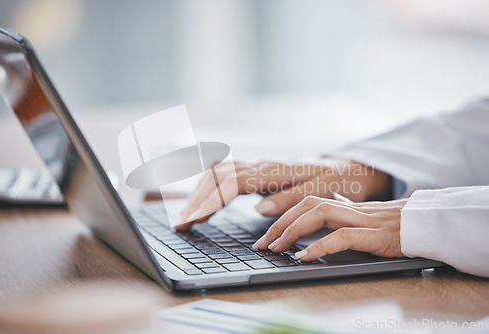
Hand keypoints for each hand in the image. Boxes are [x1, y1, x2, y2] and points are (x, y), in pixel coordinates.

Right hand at [177, 159, 391, 229]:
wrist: (349, 169)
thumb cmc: (338, 182)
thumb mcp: (321, 193)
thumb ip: (290, 199)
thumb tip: (259, 208)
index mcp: (275, 170)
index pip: (232, 183)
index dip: (210, 201)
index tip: (193, 219)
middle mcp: (262, 165)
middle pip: (218, 176)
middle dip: (196, 199)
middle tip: (181, 224)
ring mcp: (259, 166)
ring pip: (219, 172)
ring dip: (200, 192)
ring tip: (187, 217)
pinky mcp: (259, 172)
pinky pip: (227, 174)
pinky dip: (210, 187)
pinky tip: (204, 202)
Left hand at [253, 196, 405, 259]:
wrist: (430, 223)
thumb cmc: (398, 222)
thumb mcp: (366, 214)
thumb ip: (345, 208)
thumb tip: (328, 201)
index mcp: (346, 204)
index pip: (307, 202)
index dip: (284, 215)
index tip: (266, 234)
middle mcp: (350, 208)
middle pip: (306, 205)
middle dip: (280, 223)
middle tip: (262, 244)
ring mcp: (362, 219)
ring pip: (318, 214)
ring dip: (292, 231)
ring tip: (276, 248)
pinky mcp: (374, 234)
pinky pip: (341, 236)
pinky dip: (319, 246)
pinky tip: (303, 257)